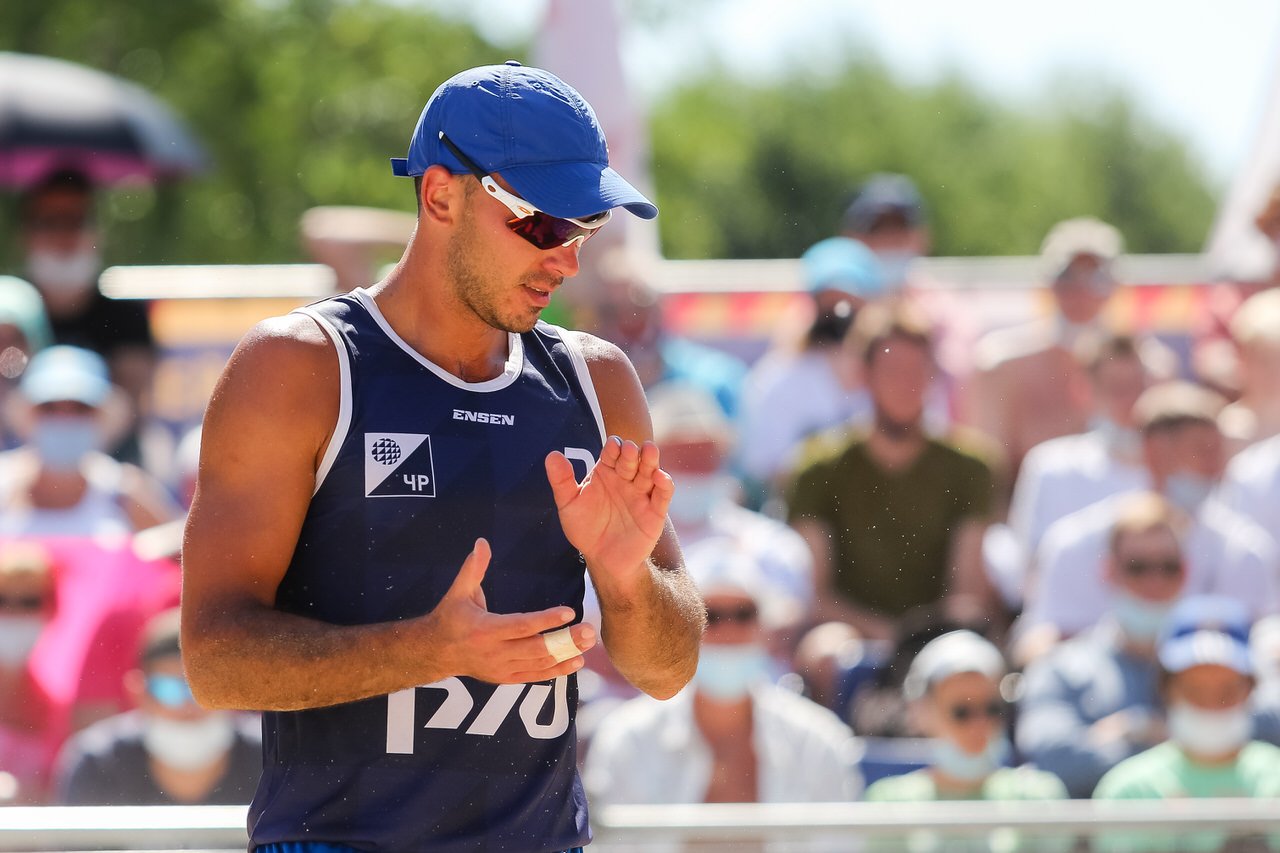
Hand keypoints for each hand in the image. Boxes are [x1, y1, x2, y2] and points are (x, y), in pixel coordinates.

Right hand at [423, 539, 596, 683]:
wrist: (435, 653)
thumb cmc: (451, 618)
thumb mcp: (459, 591)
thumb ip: (473, 567)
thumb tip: (482, 542)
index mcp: (486, 629)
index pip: (521, 626)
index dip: (546, 620)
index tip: (569, 612)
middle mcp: (495, 652)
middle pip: (537, 648)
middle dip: (565, 640)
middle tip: (589, 631)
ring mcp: (501, 668)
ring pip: (539, 664)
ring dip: (566, 655)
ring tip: (588, 645)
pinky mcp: (505, 678)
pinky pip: (535, 677)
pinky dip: (556, 671)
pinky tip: (576, 662)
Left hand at [545, 436, 673, 592]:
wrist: (602, 559)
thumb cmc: (585, 528)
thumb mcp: (568, 504)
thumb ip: (561, 480)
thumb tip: (552, 455)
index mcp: (606, 472)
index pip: (612, 453)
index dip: (614, 447)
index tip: (612, 446)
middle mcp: (626, 479)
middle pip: (633, 459)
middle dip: (632, 452)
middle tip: (629, 450)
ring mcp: (641, 494)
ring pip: (650, 471)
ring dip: (651, 460)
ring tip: (649, 450)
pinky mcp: (654, 512)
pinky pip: (663, 494)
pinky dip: (665, 484)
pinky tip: (660, 477)